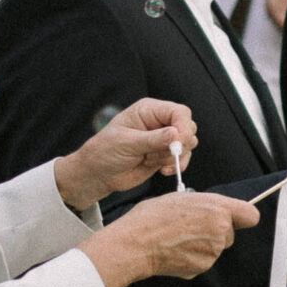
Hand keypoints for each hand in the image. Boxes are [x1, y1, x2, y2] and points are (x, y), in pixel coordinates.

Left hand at [56, 98, 198, 207]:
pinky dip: (176, 166)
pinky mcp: (166, 155)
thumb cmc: (104, 152)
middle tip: (168, 154)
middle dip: (180, 144)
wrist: (98, 175)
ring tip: (151, 161)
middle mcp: (160, 122)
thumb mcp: (126, 143)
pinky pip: (183, 158)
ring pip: (188, 144)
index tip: (179, 142)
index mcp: (149, 111)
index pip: (178, 112)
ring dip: (174, 156)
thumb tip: (176, 134)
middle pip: (188, 127)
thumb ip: (153, 139)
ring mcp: (164, 139)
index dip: (183, 126)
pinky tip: (162, 170)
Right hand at [80, 191, 259, 286]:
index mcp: (217, 209)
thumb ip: (206, 204)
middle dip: (216, 231)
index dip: (242, 216)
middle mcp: (220, 230)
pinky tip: (175, 250)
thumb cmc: (151, 219)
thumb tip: (215, 209)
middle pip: (230, 233)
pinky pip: (203, 260)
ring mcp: (212, 251)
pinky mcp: (203, 267)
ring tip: (178, 239)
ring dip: (203, 245)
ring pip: (216, 248)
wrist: (134, 244)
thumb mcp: (181, 198)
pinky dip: (193, 257)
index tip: (235, 218)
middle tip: (192, 228)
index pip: (251, 215)